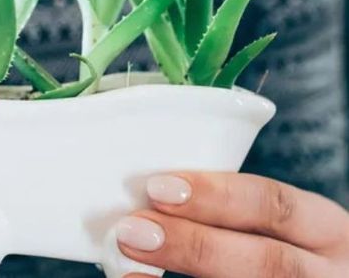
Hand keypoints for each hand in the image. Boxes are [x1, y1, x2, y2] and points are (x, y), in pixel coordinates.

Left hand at [118, 171, 348, 276]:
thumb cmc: (281, 251)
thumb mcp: (280, 226)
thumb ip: (232, 214)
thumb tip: (151, 196)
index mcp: (326, 231)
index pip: (276, 205)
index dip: (216, 196)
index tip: (157, 187)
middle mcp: (326, 276)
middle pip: (268, 262)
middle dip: (196, 244)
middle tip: (134, 228)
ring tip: (130, 261)